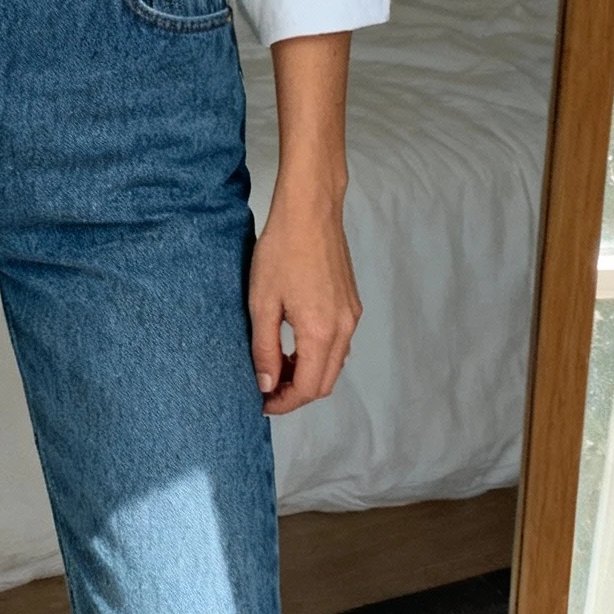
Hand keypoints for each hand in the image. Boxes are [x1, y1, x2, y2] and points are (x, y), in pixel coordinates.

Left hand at [248, 191, 361, 415]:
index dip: (284, 403)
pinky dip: (318, 354)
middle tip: (266, 388)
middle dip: (296, 393)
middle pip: (326, 382)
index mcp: (321, 332)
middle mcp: (344, 328)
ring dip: (308, 373)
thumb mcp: (262, 303)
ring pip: (334, 364)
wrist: (310, 210)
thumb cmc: (281, 250)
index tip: (261, 403)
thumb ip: (264, 349)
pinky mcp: (352, 303)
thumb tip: (266, 385)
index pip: (309, 388)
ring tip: (276, 365)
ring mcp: (352, 315)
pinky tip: (293, 343)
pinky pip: (339, 344)